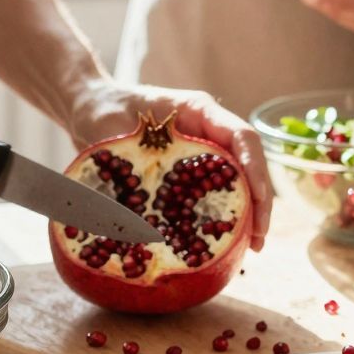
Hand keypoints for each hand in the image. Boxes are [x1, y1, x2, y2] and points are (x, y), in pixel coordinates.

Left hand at [68, 80, 272, 250]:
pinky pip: (216, 189)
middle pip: (248, 162)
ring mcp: (203, 149)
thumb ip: (125, 157)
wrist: (94, 108)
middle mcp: (208, 129)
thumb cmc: (104, 109)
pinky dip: (224, 213)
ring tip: (252, 246)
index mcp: (198, 111)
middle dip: (259, 199)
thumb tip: (130, 200)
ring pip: (238, 178)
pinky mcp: (191, 169)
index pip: (241, 135)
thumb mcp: (112, 129)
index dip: (254, 166)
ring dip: (248, 210)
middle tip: (259, 238)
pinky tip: (226, 240)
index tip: (259, 198)